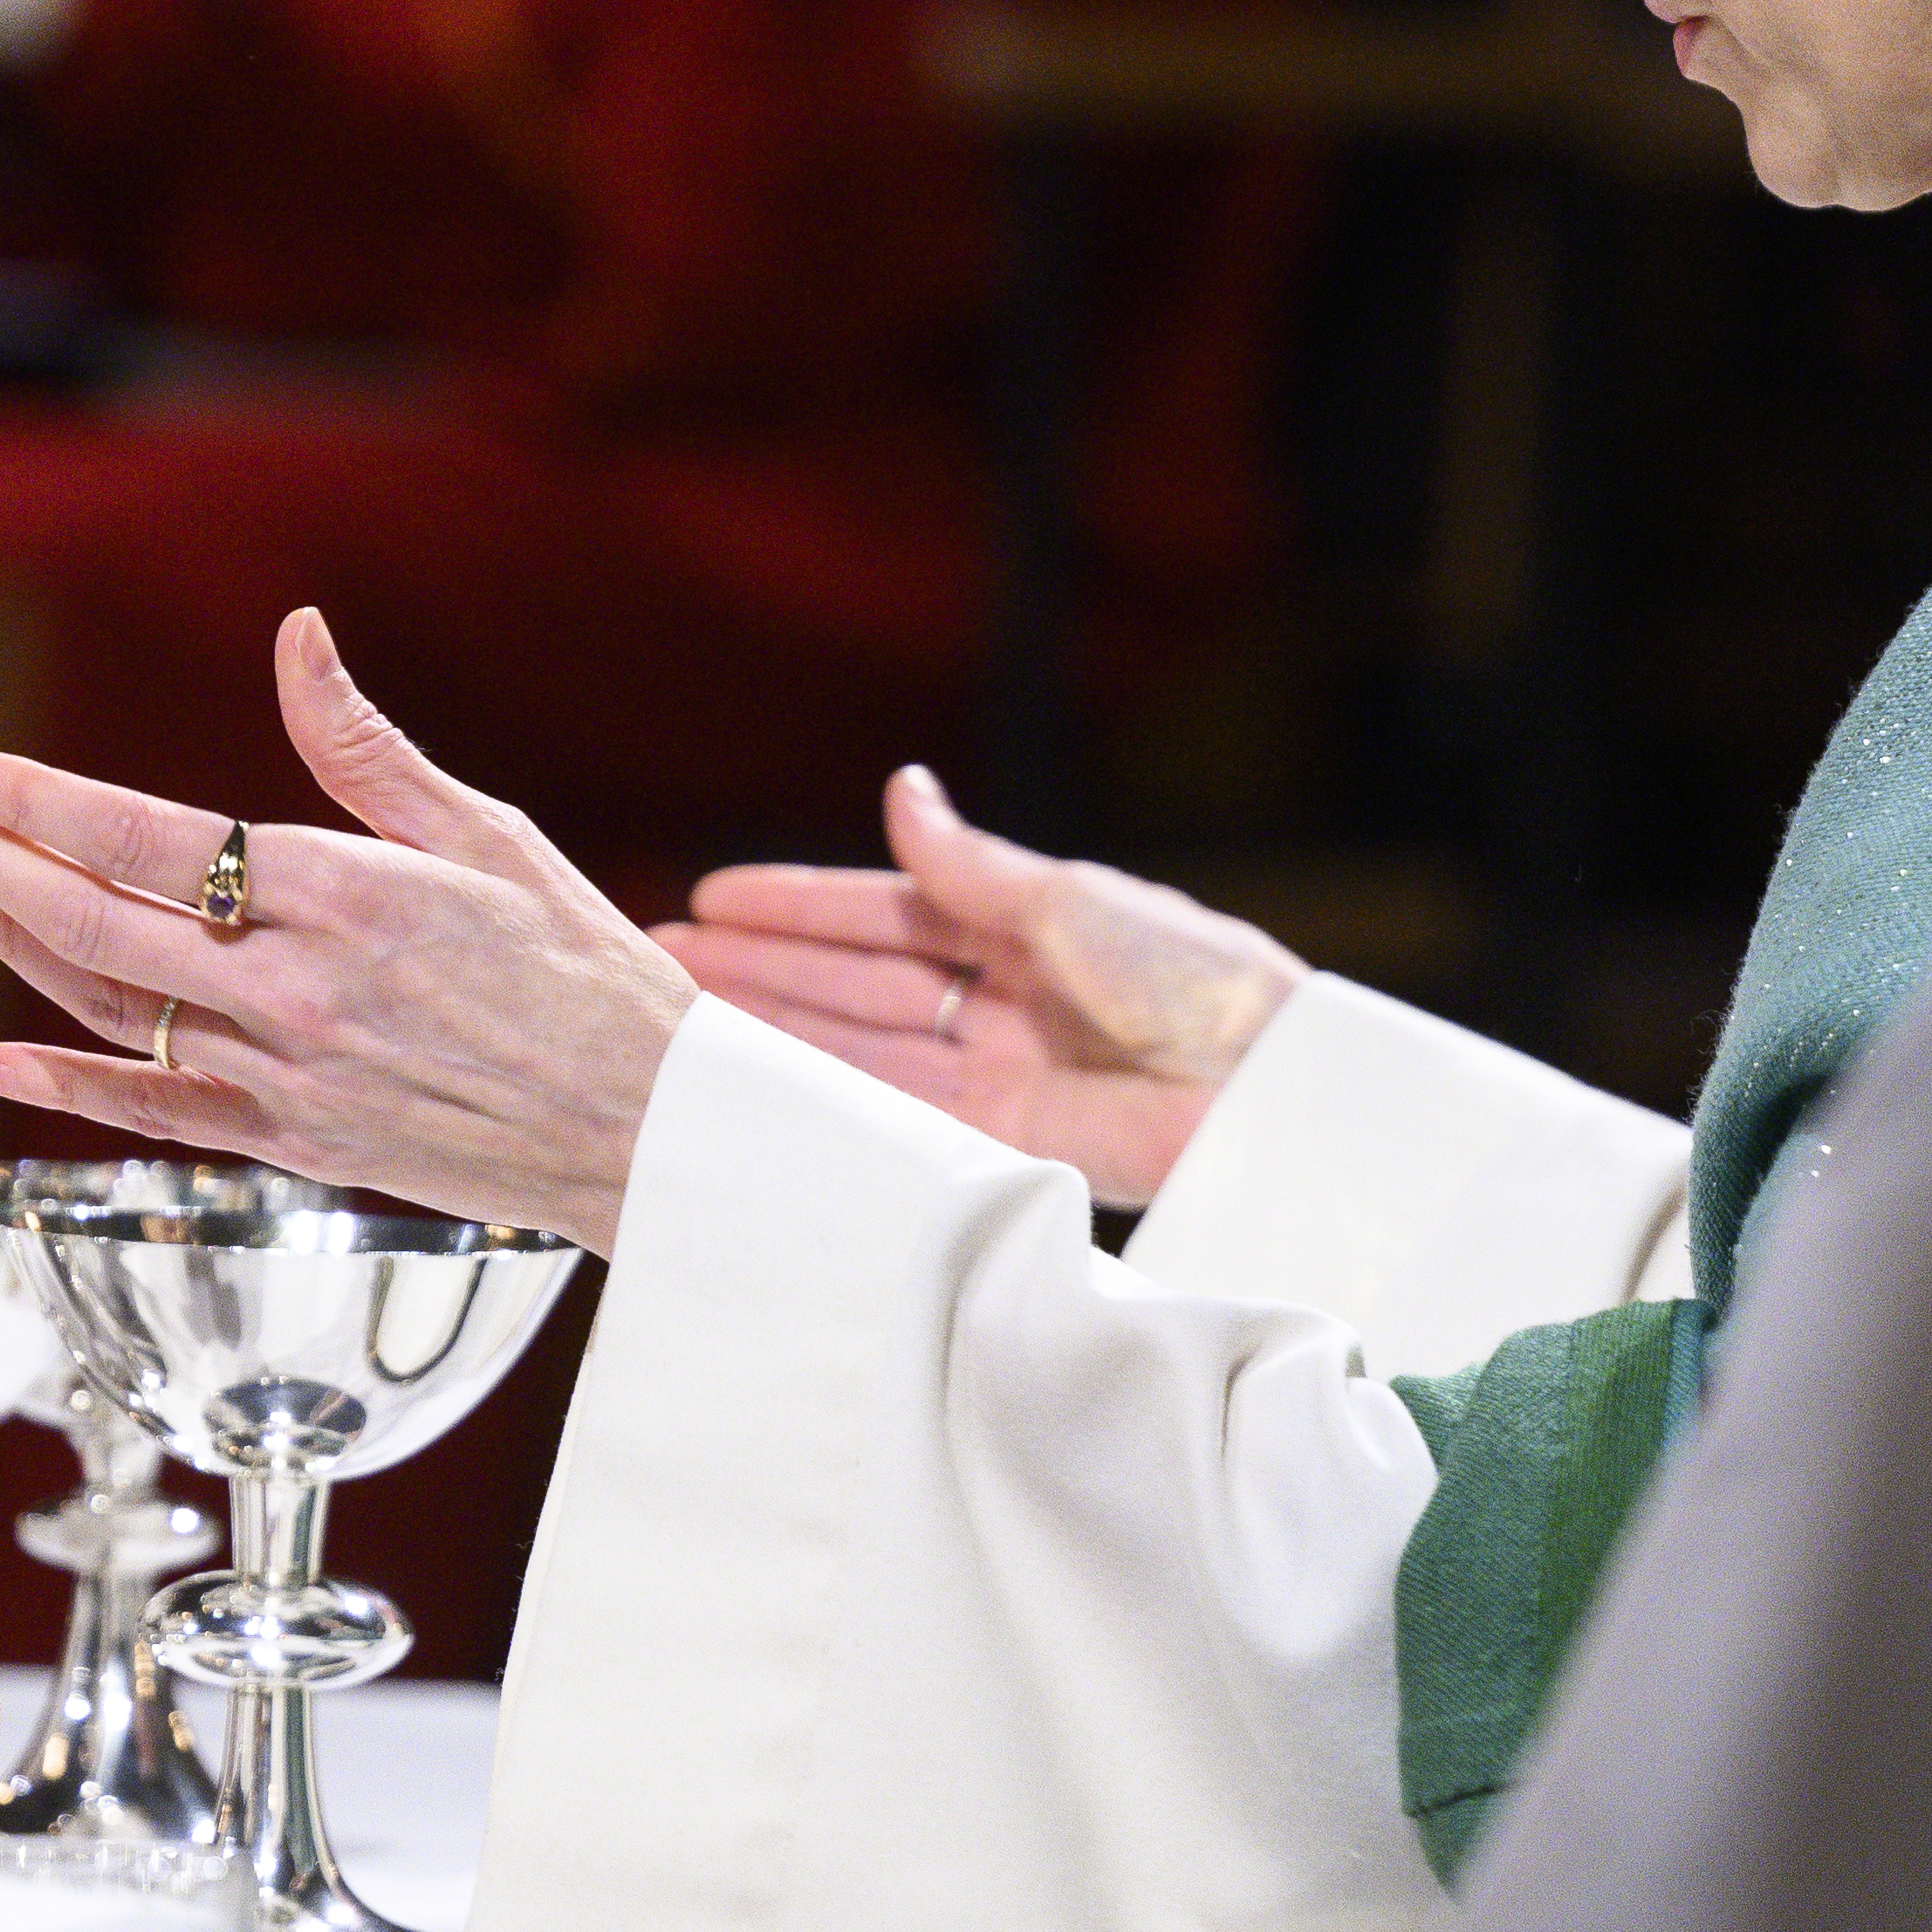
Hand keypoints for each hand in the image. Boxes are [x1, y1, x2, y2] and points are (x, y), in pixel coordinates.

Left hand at [0, 607, 686, 1247]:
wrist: (650, 1130)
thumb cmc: (581, 966)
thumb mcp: (485, 830)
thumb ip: (364, 745)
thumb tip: (294, 635)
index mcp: (348, 891)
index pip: (151, 838)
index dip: (40, 803)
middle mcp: (302, 986)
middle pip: (106, 921)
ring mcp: (292, 1075)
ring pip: (119, 1011)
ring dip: (19, 951)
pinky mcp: (298, 1146)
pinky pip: (160, 1117)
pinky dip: (72, 1090)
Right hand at [656, 764, 1306, 1202]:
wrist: (1267, 1093)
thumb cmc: (1195, 978)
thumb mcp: (1070, 900)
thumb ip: (968, 865)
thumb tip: (902, 792)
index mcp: (1024, 924)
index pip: (887, 910)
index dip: (799, 906)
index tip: (713, 898)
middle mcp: (999, 996)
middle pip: (857, 979)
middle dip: (763, 968)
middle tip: (664, 961)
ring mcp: (995, 1071)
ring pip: (858, 1042)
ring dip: (773, 1026)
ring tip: (683, 1012)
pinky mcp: (998, 1140)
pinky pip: (893, 1108)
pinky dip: (824, 1090)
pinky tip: (757, 1074)